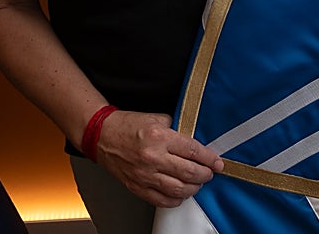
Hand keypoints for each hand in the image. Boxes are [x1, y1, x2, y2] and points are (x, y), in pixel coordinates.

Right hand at [93, 110, 223, 207]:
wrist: (101, 136)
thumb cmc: (127, 126)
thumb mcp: (156, 118)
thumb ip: (177, 128)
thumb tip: (195, 140)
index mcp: (159, 137)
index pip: (193, 151)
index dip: (210, 159)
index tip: (218, 163)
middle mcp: (152, 157)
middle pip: (189, 172)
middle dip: (205, 174)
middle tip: (209, 172)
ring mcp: (144, 175)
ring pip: (178, 189)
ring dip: (193, 188)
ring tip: (197, 182)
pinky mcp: (137, 187)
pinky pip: (162, 200)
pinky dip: (176, 199)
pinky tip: (180, 193)